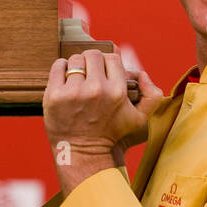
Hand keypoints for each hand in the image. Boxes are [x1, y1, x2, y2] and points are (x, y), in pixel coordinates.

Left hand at [43, 50, 161, 192]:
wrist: (83, 151)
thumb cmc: (110, 133)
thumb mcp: (139, 119)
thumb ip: (152, 95)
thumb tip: (141, 74)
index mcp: (117, 91)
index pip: (112, 58)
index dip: (109, 64)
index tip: (104, 74)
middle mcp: (96, 89)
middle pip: (93, 55)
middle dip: (92, 62)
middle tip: (90, 75)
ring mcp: (73, 92)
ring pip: (75, 60)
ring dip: (76, 66)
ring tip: (77, 80)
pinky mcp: (54, 95)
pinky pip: (58, 66)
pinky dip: (61, 68)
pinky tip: (65, 79)